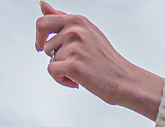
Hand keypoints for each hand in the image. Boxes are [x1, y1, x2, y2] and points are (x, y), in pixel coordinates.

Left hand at [36, 3, 163, 114]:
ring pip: (50, 59)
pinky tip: (77, 81)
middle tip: (68, 62)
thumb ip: (62, 19)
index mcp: (77, 20)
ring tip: (81, 71)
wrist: (123, 79)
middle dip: (52, 55)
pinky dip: (62, 79)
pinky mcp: (73, 64)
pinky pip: (52, 71)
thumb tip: (43, 5)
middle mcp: (75, 30)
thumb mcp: (85, 31)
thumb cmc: (105, 59)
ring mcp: (74, 46)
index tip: (43, 45)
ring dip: (62, 68)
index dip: (40, 37)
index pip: (43, 22)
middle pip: (45, 44)